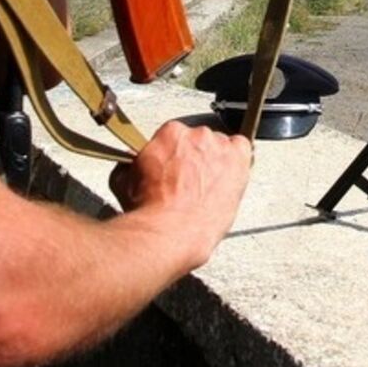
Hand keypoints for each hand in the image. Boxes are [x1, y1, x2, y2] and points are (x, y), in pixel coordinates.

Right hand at [110, 121, 252, 265]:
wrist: (170, 232)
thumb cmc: (148, 210)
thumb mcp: (124, 180)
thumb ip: (130, 164)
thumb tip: (129, 164)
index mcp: (170, 133)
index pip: (175, 135)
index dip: (174, 155)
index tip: (173, 168)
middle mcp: (197, 134)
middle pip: (200, 140)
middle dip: (194, 158)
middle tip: (188, 181)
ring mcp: (220, 147)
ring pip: (221, 147)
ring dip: (215, 163)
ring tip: (207, 187)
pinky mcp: (238, 162)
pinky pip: (243, 149)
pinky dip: (238, 160)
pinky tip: (230, 177)